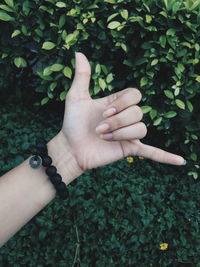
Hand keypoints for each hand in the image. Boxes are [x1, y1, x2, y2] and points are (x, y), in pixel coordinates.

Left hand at [58, 52, 184, 171]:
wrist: (71, 148)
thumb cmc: (72, 124)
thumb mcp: (77, 97)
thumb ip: (83, 76)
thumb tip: (79, 52)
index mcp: (117, 104)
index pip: (135, 95)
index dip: (123, 103)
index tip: (104, 112)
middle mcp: (125, 118)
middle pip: (138, 113)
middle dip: (118, 121)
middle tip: (99, 129)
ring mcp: (128, 134)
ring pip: (141, 128)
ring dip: (121, 133)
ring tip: (104, 138)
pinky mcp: (129, 149)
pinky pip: (152, 152)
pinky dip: (166, 156)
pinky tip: (181, 161)